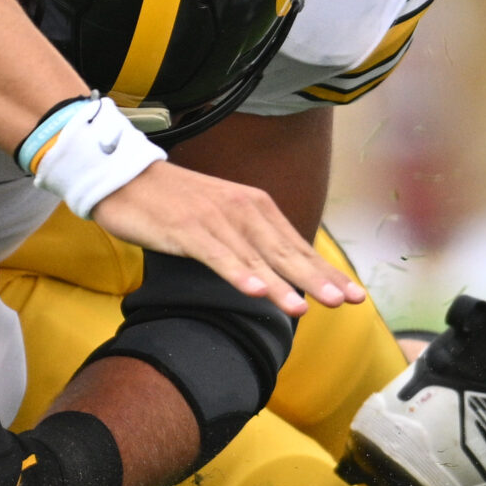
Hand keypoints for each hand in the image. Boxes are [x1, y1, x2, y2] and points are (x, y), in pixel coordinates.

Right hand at [89, 161, 361, 316]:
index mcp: (255, 207)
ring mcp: (215, 220)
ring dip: (281, 284)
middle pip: (285, 253)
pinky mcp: (187, 230)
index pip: (297, 246)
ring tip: (305, 308)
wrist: (126, 178)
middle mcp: (242, 211)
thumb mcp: (222, 217)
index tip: (359, 296)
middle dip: (317, 279)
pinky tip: (255, 291)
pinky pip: (217, 256)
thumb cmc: (175, 203)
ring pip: (255, 258)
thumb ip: (250, 240)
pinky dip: (237, 273)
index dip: (328, 272)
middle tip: (347, 303)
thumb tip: (282, 272)